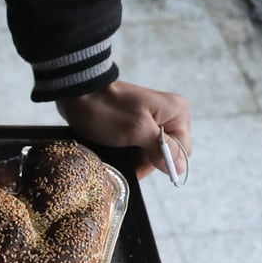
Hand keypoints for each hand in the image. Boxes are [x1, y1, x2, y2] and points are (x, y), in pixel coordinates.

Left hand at [55, 80, 191, 180]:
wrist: (79, 94)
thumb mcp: (136, 130)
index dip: (163, 163)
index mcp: (177, 113)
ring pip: (150, 153)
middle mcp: (168, 116)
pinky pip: (138, 147)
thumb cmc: (107, 109)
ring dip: (134, 160)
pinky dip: (127, 154)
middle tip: (124, 163)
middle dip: (145, 163)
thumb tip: (179, 168)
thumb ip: (161, 148)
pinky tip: (115, 154)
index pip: (182, 151)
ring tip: (117, 158)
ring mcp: (152, 121)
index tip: (140, 166)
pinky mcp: (136, 125)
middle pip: (165, 154)